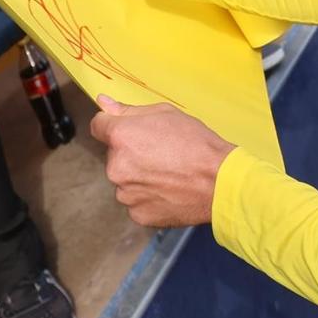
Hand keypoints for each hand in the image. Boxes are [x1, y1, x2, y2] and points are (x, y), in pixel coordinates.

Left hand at [91, 95, 233, 227]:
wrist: (219, 181)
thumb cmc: (196, 143)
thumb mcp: (165, 114)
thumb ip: (128, 110)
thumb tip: (103, 102)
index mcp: (120, 137)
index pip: (98, 126)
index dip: (114, 126)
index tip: (131, 131)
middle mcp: (115, 167)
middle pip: (114, 155)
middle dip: (130, 153)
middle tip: (159, 154)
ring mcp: (125, 194)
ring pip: (125, 180)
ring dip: (138, 177)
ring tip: (167, 174)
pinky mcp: (137, 214)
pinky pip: (136, 201)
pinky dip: (148, 197)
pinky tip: (168, 190)